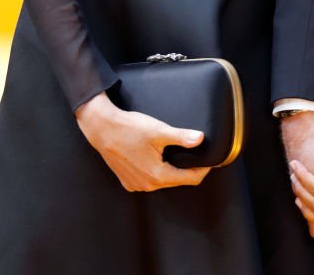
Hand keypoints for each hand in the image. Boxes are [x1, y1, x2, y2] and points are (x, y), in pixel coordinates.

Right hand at [75, 91, 211, 191]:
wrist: (103, 129)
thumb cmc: (130, 129)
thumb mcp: (159, 131)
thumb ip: (181, 137)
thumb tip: (200, 139)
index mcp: (157, 175)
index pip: (189, 179)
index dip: (202, 170)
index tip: (210, 160)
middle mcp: (147, 185)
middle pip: (176, 180)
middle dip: (188, 169)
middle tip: (196, 154)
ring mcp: (136, 184)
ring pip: (162, 180)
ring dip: (171, 169)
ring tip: (177, 153)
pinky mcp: (127, 180)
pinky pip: (148, 179)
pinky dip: (156, 171)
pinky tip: (157, 157)